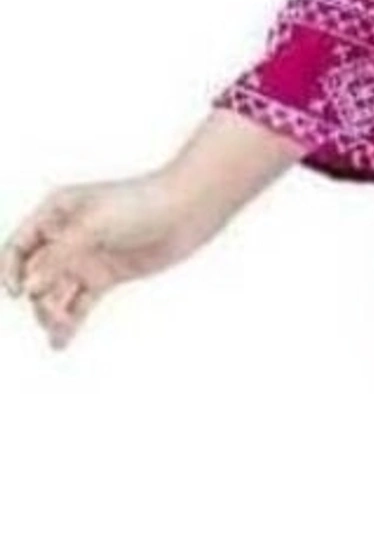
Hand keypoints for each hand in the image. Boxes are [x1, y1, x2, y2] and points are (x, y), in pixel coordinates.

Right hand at [1, 168, 211, 350]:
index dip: (10, 271)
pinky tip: (60, 341)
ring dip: (52, 314)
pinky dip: (69, 322)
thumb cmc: (139, 204)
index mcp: (55, 213)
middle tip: (55, 312)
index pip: (19, 247)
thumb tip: (30, 287)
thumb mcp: (92, 226)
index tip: (17, 294)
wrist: (185, 211)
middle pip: (36, 276)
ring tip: (59, 328)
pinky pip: (79, 304)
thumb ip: (59, 257)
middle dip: (39, 297)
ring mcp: (85, 258)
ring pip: (56, 293)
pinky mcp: (104, 277)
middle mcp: (66, 237)